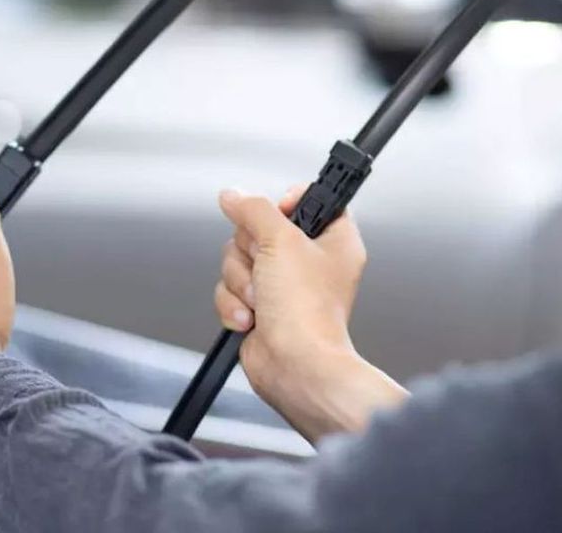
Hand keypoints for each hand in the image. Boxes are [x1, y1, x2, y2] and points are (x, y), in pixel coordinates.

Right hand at [216, 187, 406, 441]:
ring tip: (262, 299)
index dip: (285, 204)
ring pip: (237, 260)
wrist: (294, 365)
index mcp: (332, 241)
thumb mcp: (281, 241)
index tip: (278, 214)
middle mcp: (307, 262)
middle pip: (257, 230)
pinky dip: (234, 303)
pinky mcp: (259, 307)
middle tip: (267, 267)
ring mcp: (281, 286)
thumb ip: (254, 210)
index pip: (307, 202)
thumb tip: (234, 195)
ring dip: (241, 281)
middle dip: (250, 252)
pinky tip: (253, 317)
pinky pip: (230, 289)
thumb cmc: (308, 312)